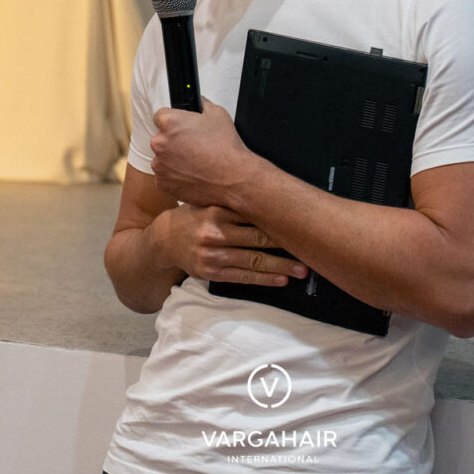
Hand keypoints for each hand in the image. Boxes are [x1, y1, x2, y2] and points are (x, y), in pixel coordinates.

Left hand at [149, 99, 258, 208]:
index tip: (181, 128)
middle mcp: (160, 143)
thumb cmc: (226, 149)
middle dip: (173, 141)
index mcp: (170, 122)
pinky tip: (192, 174)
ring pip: (162, 158)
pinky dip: (175, 176)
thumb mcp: (218, 113)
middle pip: (161, 138)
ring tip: (195, 162)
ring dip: (173, 159)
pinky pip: (165, 177)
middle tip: (193, 146)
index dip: (173, 121)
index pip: (160, 116)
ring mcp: (160, 165)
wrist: (233, 179)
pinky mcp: (163, 183)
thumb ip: (201, 104)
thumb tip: (197, 102)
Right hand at [153, 203, 306, 286]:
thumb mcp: (207, 202)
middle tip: (309, 247)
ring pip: (254, 261)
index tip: (299, 221)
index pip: (253, 215)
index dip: (278, 219)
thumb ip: (232, 201)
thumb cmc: (193, 217)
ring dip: (281, 266)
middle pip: (258, 239)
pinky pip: (243, 278)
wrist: (163, 241)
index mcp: (216, 211)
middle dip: (286, 244)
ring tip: (302, 269)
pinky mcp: (212, 273)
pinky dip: (264, 279)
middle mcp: (215, 234)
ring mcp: (214, 256)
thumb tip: (269, 194)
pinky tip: (281, 279)